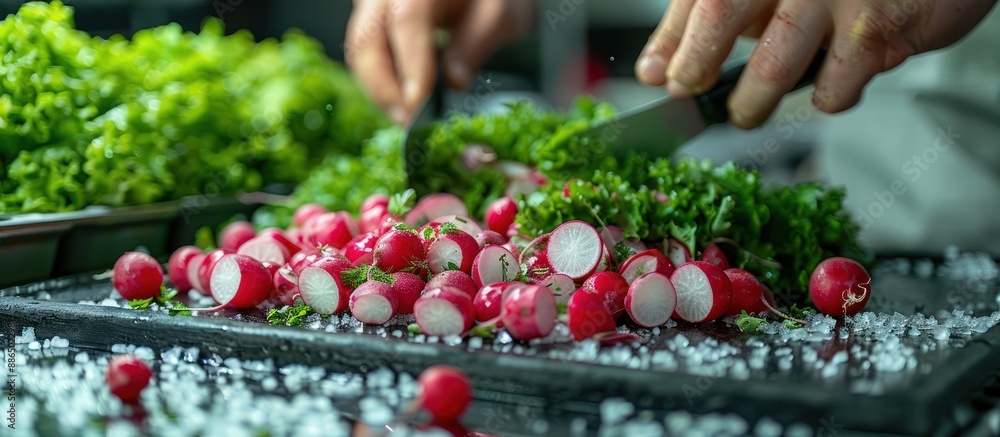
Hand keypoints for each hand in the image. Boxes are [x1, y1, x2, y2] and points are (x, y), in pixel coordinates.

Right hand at [346, 0, 533, 123]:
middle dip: (382, 87)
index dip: (410, 64)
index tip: (418, 102)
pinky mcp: (370, 23)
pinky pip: (365, 54)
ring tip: (406, 116)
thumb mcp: (497, 15)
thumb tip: (454, 81)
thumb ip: (476, 43)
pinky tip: (402, 102)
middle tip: (407, 120)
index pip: (406, 19)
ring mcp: (372, 7)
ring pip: (359, 50)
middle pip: (366, 39)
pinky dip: (380, 82)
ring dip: (378, 90)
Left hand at [634, 0, 997, 128]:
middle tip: (690, 91)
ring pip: (772, 65)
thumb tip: (657, 68)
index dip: (670, 40)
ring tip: (747, 110)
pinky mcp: (875, 29)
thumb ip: (710, 19)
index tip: (655, 74)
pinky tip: (830, 85)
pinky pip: (833, 87)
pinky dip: (825, 98)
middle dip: (695, 65)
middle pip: (719, 13)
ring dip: (752, 102)